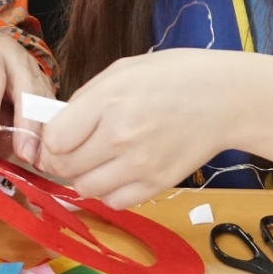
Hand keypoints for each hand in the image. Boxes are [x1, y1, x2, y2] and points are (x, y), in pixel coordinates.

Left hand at [0, 28, 55, 163]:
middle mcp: (19, 62)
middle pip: (28, 91)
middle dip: (27, 124)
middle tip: (23, 154)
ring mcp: (38, 78)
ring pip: (45, 105)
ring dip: (43, 135)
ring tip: (39, 162)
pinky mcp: (47, 94)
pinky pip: (53, 116)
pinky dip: (51, 138)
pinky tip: (46, 159)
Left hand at [37, 49, 249, 207]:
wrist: (225, 98)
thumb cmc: (174, 77)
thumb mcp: (122, 71)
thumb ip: (86, 99)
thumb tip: (56, 125)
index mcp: (109, 100)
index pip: (54, 140)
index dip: (48, 142)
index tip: (54, 139)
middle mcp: (121, 136)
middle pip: (65, 168)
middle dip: (60, 162)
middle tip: (71, 152)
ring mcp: (140, 164)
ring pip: (85, 189)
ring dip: (83, 178)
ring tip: (97, 161)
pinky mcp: (157, 184)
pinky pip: (115, 202)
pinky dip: (110, 192)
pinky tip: (119, 173)